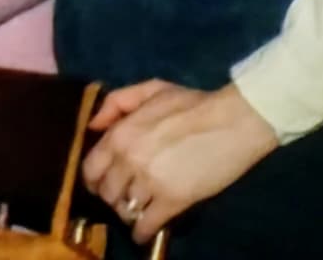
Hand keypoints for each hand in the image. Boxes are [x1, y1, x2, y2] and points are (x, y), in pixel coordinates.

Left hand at [81, 80, 276, 244]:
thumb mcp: (151, 89)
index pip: (90, 169)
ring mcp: (149, 182)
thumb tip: (94, 125)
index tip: (102, 184)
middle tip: (124, 196)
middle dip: (113, 196)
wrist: (232, 121)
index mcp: (121, 134)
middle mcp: (128, 159)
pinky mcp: (172, 200)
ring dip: (128, 212)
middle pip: (107, 193)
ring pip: (124, 209)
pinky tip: (144, 232)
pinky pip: (146, 224)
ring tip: (138, 210)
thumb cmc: (193, 103)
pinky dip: (142, 232)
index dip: (94, 180)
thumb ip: (118, 102)